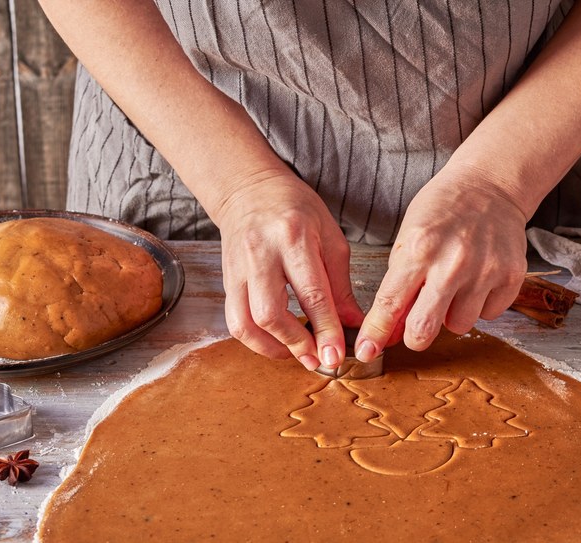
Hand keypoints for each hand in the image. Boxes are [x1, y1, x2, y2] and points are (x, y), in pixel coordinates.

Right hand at [215, 171, 364, 369]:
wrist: (249, 189)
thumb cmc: (296, 209)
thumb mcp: (331, 237)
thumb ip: (341, 284)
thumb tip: (354, 323)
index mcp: (294, 238)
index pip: (312, 294)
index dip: (325, 330)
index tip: (337, 355)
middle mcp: (261, 255)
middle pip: (271, 314)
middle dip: (297, 345)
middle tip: (320, 361)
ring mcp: (238, 269)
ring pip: (246, 323)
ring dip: (273, 348)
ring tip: (299, 355)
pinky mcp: (227, 280)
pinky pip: (235, 321)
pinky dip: (256, 340)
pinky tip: (277, 343)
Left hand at [354, 166, 527, 360]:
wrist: (489, 187)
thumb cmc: (443, 210)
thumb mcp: (408, 238)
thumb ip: (398, 284)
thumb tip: (387, 332)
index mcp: (419, 249)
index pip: (390, 303)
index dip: (376, 333)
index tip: (367, 352)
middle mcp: (453, 263)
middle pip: (424, 329)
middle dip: (415, 337)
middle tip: (416, 327)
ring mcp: (485, 270)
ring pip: (458, 326)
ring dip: (451, 315)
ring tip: (454, 286)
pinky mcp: (510, 276)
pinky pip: (488, 315)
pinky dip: (479, 304)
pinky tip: (477, 279)